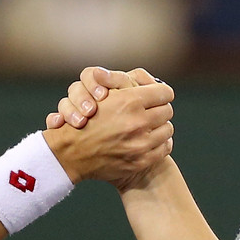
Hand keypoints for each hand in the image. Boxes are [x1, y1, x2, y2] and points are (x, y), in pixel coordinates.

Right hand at [42, 68, 173, 189]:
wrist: (72, 153)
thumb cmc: (86, 119)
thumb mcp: (103, 93)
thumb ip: (126, 81)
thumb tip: (148, 78)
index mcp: (129, 101)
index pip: (165, 92)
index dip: (160, 92)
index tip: (156, 95)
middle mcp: (137, 122)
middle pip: (167, 110)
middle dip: (159, 109)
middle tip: (151, 111)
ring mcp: (140, 144)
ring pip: (167, 129)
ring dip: (159, 126)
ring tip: (149, 126)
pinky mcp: (142, 160)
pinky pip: (165, 147)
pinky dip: (159, 143)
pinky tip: (149, 140)